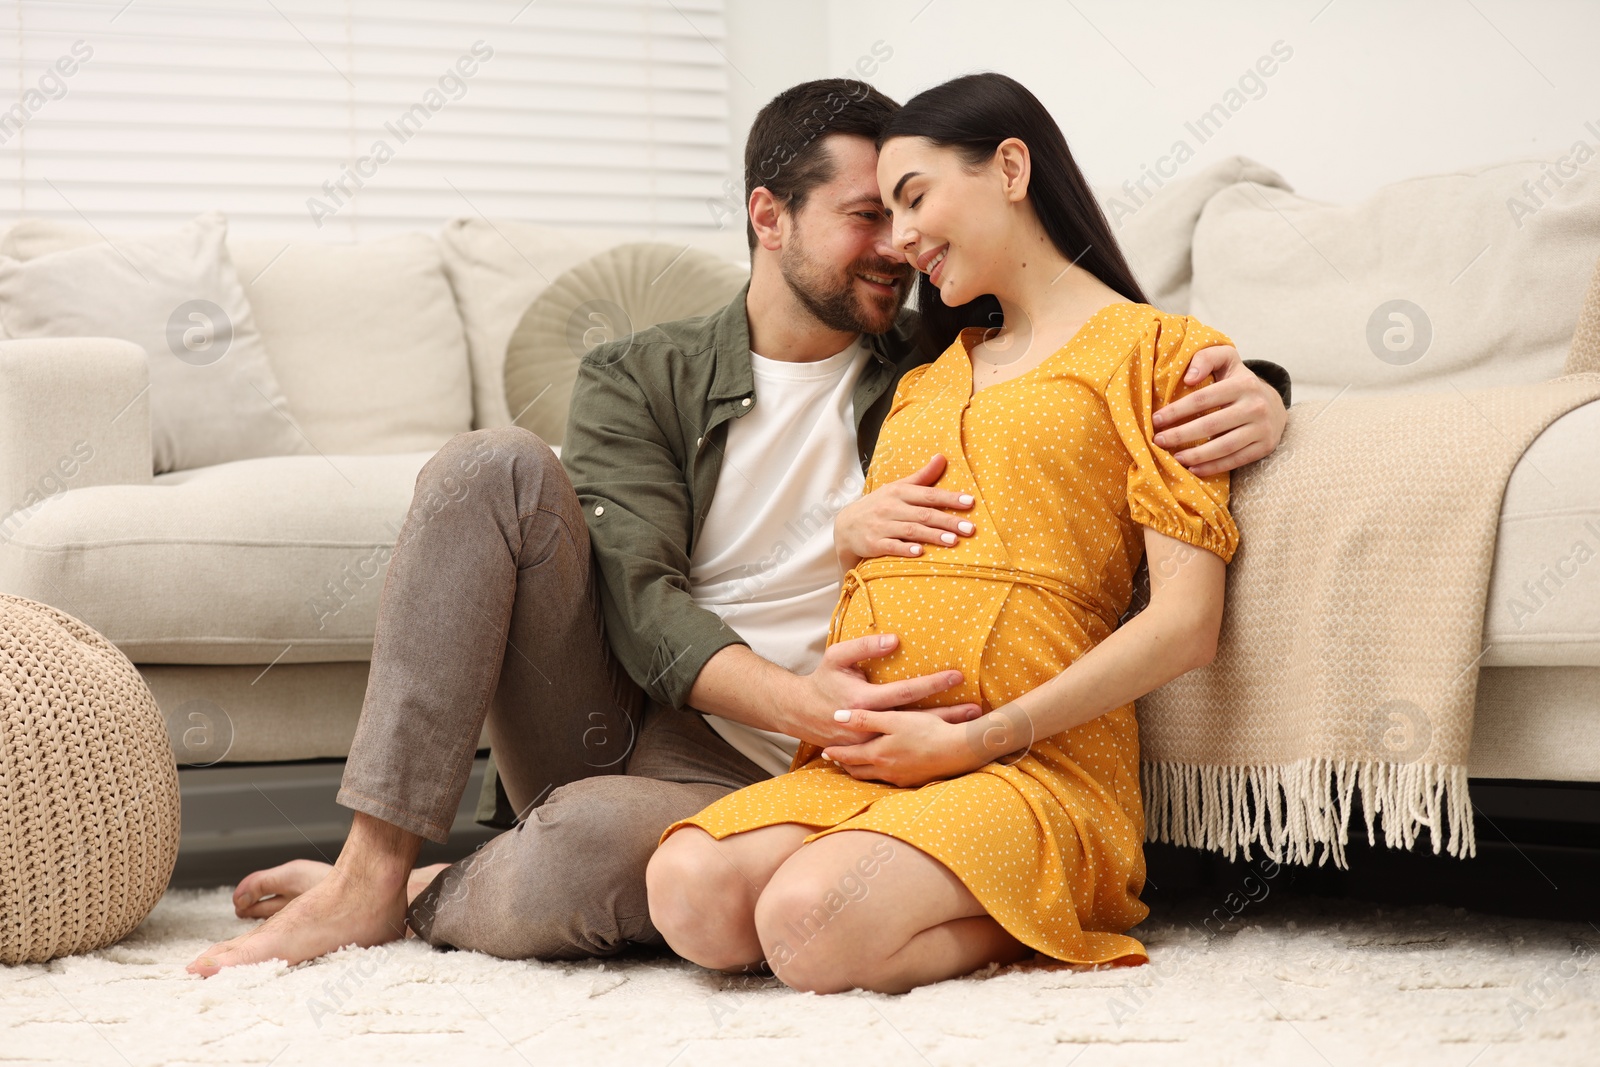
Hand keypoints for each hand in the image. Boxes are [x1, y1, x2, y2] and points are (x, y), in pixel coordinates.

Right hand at [793, 632, 979, 748]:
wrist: (800, 713)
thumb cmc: (822, 680)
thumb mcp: (838, 657)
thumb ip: (865, 646)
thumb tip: (894, 639)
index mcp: (864, 701)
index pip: (906, 691)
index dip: (932, 684)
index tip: (957, 676)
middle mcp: (870, 726)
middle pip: (916, 720)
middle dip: (948, 715)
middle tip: (976, 710)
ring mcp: (870, 744)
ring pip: (911, 739)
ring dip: (940, 734)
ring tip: (968, 730)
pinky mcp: (869, 753)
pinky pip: (899, 751)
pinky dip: (922, 749)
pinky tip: (943, 746)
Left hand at [820, 703, 1001, 787]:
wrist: (958, 751)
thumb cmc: (926, 732)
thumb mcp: (893, 720)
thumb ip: (864, 719)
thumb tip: (837, 717)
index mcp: (877, 755)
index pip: (848, 756)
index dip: (836, 753)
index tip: (825, 750)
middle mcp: (885, 770)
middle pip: (858, 770)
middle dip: (846, 764)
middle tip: (836, 760)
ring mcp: (900, 778)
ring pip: (873, 776)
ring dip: (862, 770)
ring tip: (856, 764)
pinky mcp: (914, 780)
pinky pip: (889, 779)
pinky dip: (880, 773)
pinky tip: (885, 768)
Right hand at [834, 453, 976, 571]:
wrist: (846, 527)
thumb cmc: (879, 506)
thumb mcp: (897, 488)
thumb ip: (922, 477)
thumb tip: (942, 457)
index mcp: (899, 492)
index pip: (928, 494)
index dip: (949, 498)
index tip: (970, 502)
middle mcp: (890, 507)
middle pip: (923, 514)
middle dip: (947, 520)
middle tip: (969, 528)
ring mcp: (881, 526)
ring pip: (910, 530)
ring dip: (932, 535)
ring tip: (953, 541)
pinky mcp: (873, 543)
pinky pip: (891, 546)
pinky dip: (905, 548)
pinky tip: (920, 552)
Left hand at [1150, 344, 1286, 476]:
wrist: (1274, 404)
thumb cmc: (1238, 381)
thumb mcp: (1226, 360)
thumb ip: (1206, 358)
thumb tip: (1189, 377)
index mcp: (1243, 384)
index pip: (1203, 399)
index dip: (1177, 411)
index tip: (1156, 419)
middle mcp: (1256, 406)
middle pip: (1211, 425)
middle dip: (1180, 435)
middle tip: (1158, 441)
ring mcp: (1262, 428)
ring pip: (1223, 447)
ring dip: (1195, 455)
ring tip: (1174, 457)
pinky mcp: (1265, 446)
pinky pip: (1236, 460)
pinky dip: (1213, 467)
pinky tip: (1193, 469)